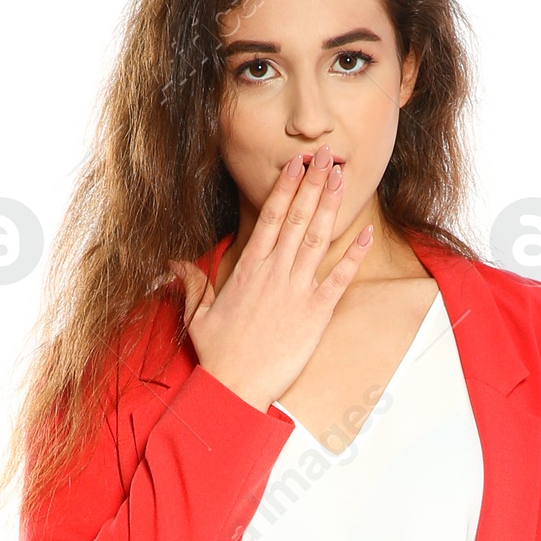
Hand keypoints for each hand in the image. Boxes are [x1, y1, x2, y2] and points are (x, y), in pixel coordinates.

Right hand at [177, 147, 371, 412]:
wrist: (236, 387)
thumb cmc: (218, 354)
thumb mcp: (198, 314)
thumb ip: (194, 283)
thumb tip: (174, 264)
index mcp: (248, 268)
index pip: (270, 217)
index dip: (286, 187)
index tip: (297, 164)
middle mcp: (274, 272)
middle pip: (298, 217)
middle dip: (314, 182)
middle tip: (329, 154)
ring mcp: (297, 290)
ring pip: (317, 238)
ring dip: (331, 205)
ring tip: (343, 176)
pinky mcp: (316, 313)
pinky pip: (339, 278)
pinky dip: (353, 255)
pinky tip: (366, 233)